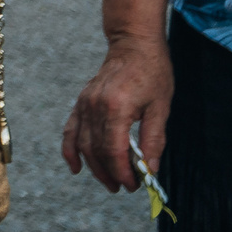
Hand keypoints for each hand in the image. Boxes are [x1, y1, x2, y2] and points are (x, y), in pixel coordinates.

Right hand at [63, 35, 172, 191]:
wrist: (133, 43)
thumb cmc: (152, 72)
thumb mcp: (161, 107)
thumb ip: (153, 140)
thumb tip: (150, 169)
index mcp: (116, 107)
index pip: (113, 150)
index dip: (122, 172)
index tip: (134, 186)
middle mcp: (94, 106)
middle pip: (95, 150)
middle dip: (109, 173)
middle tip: (125, 188)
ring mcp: (84, 103)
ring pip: (82, 143)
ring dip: (94, 167)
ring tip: (110, 182)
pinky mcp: (81, 101)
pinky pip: (70, 129)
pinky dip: (70, 149)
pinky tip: (76, 167)